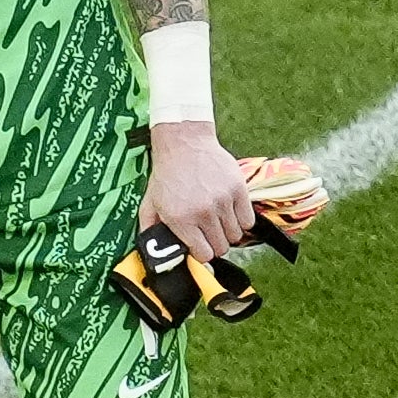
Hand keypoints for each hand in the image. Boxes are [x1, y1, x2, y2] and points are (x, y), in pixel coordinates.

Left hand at [140, 122, 255, 260]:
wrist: (184, 142)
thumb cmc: (167, 174)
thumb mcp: (150, 202)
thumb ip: (150, 229)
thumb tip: (154, 252)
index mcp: (180, 219)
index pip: (203, 255)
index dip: (202, 252)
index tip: (200, 244)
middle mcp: (203, 212)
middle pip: (221, 247)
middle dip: (214, 243)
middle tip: (209, 232)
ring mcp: (223, 201)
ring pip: (236, 236)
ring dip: (228, 232)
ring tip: (218, 220)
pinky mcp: (238, 190)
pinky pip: (248, 221)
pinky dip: (241, 220)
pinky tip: (230, 212)